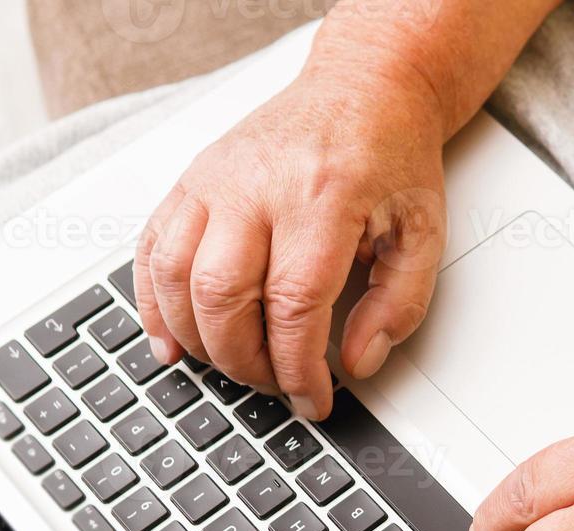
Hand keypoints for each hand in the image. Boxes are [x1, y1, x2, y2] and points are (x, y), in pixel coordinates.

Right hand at [134, 55, 447, 419]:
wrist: (363, 86)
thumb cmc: (391, 155)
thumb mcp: (422, 232)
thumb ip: (398, 305)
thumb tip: (357, 362)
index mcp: (323, 197)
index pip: (293, 305)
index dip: (297, 369)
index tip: (311, 400)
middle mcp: (257, 185)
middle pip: (221, 298)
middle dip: (244, 362)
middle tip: (275, 383)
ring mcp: (214, 180)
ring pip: (174, 278)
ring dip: (197, 341)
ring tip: (234, 366)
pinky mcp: (191, 181)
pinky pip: (150, 250)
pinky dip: (151, 305)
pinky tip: (172, 342)